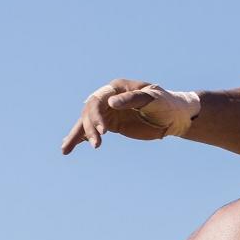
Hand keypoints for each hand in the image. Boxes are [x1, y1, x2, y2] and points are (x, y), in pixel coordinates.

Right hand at [62, 79, 200, 153]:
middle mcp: (109, 99)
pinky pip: (92, 130)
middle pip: (90, 112)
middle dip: (90, 128)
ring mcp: (109, 112)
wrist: (174, 115)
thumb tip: (111, 103)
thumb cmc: (166, 103)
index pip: (99, 100)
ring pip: (86, 122)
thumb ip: (133, 99)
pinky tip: (68, 148)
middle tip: (98, 144)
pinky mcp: (112, 124)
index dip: (97, 115)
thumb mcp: (153, 99)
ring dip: (78, 135)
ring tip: (66, 150)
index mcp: (117, 89)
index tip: (104, 131)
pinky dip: (79, 138)